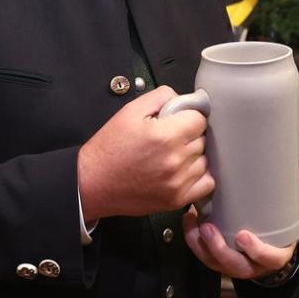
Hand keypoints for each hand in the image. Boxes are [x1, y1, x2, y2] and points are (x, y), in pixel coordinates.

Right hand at [77, 86, 213, 221]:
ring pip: (205, 160)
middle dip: (189, 135)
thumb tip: (184, 98)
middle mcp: (175, 160)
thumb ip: (161, 97)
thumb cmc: (109, 149)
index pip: (200, 119)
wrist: (92, 182)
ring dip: (193, 156)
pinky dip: (199, 176)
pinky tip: (184, 171)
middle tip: (169, 138)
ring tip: (172, 156)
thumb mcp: (130, 111)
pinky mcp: (176, 200)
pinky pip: (207, 184)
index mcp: (166, 136)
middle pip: (202, 139)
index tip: (178, 120)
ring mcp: (177, 183)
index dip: (188, 116)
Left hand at [183, 167, 298, 279]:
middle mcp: (252, 265)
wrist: (270, 246)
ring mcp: (233, 265)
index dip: (256, 251)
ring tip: (194, 222)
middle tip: (208, 228)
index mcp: (274, 256)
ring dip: (201, 245)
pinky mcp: (218, 260)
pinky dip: (193, 240)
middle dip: (219, 248)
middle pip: (234, 265)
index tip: (244, 236)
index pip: (267, 259)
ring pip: (214, 262)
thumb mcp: (293, 212)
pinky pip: (203, 255)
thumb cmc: (280, 228)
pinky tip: (189, 219)